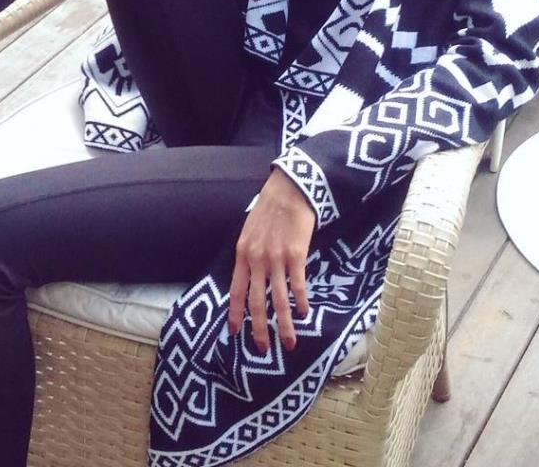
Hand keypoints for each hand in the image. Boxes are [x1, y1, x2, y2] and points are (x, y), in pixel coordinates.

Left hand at [228, 166, 314, 353]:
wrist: (289, 188)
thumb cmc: (270, 207)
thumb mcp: (250, 230)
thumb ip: (250, 253)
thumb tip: (251, 275)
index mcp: (242, 253)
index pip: (235, 290)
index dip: (235, 314)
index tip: (234, 332)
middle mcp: (256, 259)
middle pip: (255, 302)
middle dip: (258, 329)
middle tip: (261, 349)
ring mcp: (275, 258)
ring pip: (278, 300)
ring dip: (284, 325)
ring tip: (289, 342)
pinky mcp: (295, 255)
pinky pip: (297, 286)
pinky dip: (301, 302)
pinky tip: (304, 314)